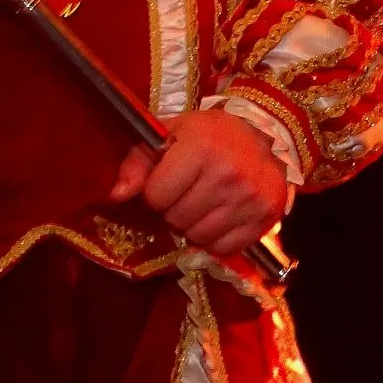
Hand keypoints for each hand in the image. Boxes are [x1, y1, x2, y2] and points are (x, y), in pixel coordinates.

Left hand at [108, 110, 289, 256]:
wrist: (263, 135)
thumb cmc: (209, 135)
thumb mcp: (169, 135)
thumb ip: (137, 162)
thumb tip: (116, 196)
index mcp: (201, 147)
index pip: (156, 196)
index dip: (158, 191)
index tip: (171, 179)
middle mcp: (228, 174)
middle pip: (177, 219)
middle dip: (176, 209)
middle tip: (189, 193)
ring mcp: (250, 197)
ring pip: (199, 236)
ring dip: (195, 225)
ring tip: (205, 204)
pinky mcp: (266, 216)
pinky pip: (225, 247)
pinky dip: (218, 238)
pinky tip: (222, 217)